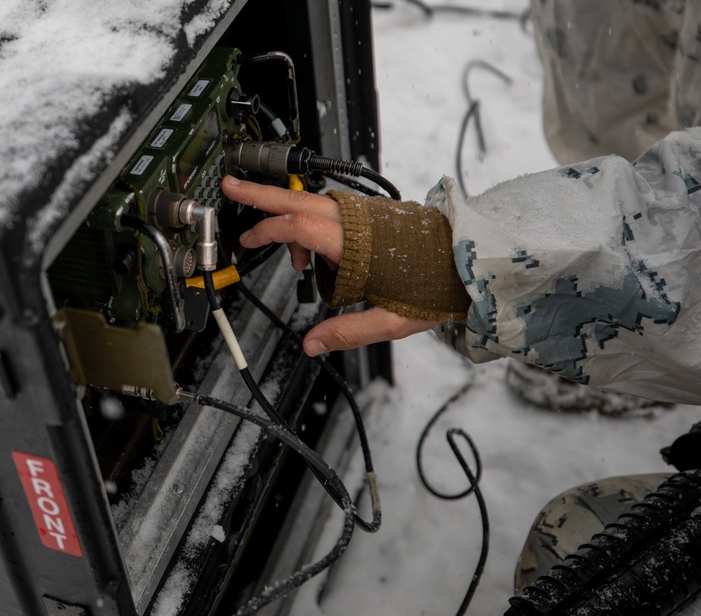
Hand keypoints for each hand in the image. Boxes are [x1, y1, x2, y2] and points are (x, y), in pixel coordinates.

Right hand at [221, 175, 438, 355]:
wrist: (468, 260)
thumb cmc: (435, 287)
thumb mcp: (389, 321)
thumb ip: (347, 331)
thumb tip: (312, 345)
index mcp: (353, 244)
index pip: (296, 227)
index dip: (267, 231)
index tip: (248, 240)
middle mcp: (354, 221)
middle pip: (296, 199)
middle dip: (260, 193)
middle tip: (231, 185)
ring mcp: (363, 215)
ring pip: (312, 204)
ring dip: (289, 217)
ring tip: (292, 261)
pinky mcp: (372, 216)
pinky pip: (331, 213)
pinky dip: (313, 225)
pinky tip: (320, 257)